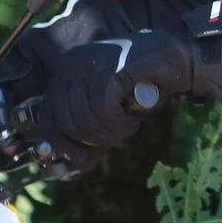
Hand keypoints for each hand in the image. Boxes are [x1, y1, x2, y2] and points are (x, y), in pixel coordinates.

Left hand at [32, 30, 194, 151]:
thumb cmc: (141, 87)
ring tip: (126, 126)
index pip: (47, 117)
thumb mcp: (106, 110)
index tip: (84, 155)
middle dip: (92, 140)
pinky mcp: (108, 69)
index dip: (64, 143)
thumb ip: (86, 130)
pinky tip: (132, 119)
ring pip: (84, 119)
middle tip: (116, 136)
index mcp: (64, 73)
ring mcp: (88, 65)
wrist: (174, 57)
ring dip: (109, 133)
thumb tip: (65, 165)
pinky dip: (120, 123)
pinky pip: (104, 111)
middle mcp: (71, 66)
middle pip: (66, 122)